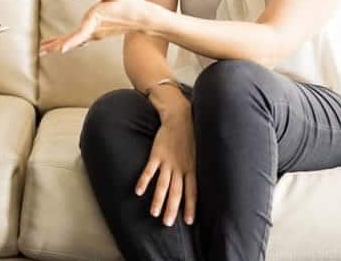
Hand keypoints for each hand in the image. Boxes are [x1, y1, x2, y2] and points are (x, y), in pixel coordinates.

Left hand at [39, 0, 155, 55]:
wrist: (143, 17)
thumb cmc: (129, 2)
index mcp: (96, 21)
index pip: (81, 34)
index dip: (70, 42)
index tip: (60, 50)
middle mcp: (94, 31)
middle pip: (72, 41)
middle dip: (54, 46)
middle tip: (38, 52)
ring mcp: (95, 34)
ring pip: (74, 42)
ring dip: (57, 45)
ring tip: (42, 50)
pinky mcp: (97, 33)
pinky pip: (79, 40)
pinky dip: (67, 43)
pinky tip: (60, 45)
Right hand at [137, 112, 196, 226]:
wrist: (180, 117)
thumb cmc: (191, 137)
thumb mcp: (199, 154)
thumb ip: (196, 170)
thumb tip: (202, 185)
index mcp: (192, 168)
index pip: (192, 191)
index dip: (190, 206)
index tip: (188, 221)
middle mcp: (180, 167)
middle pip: (176, 191)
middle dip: (171, 208)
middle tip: (167, 223)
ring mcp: (167, 161)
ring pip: (162, 184)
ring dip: (158, 199)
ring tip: (154, 213)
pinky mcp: (156, 154)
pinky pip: (149, 170)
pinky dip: (143, 181)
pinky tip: (138, 191)